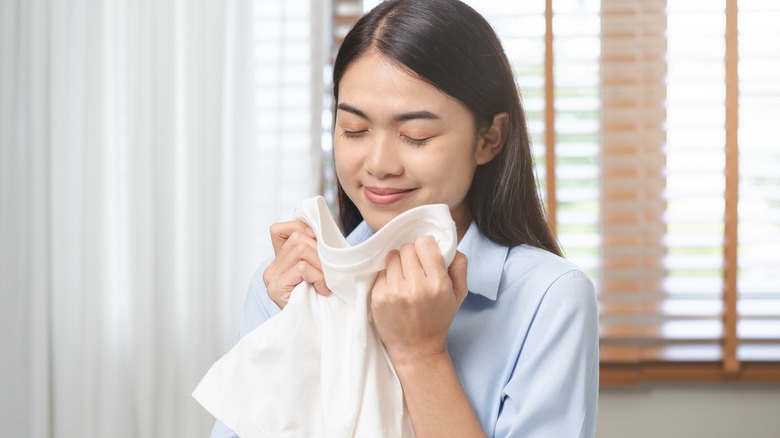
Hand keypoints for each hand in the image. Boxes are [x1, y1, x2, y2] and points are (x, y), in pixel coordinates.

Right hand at [262, 220, 330, 307]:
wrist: (312, 331)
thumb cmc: (319, 299)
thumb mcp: (317, 270)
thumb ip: (313, 252)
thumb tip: (318, 230)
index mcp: (278, 260)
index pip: (279, 230)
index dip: (299, 228)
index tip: (318, 241)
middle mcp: (271, 268)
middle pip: (297, 239)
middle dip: (320, 252)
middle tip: (328, 272)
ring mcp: (271, 278)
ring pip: (301, 250)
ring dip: (321, 265)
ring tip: (325, 282)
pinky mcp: (276, 288)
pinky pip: (302, 268)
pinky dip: (318, 277)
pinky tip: (322, 290)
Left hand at [370, 236, 468, 365]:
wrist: (417, 349)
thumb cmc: (438, 319)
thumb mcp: (459, 294)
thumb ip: (459, 265)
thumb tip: (447, 244)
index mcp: (438, 284)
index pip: (424, 244)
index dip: (425, 248)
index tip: (425, 257)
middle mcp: (416, 287)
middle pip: (407, 248)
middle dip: (411, 256)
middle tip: (414, 270)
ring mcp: (395, 292)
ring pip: (392, 257)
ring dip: (398, 264)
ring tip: (404, 279)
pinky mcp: (379, 297)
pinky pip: (381, 272)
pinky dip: (388, 277)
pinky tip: (395, 290)